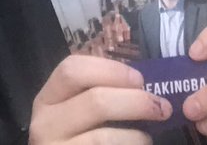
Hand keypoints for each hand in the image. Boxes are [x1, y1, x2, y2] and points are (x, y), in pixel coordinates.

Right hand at [29, 55, 168, 143]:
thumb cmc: (78, 138)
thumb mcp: (77, 113)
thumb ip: (98, 94)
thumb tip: (142, 86)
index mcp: (47, 100)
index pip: (72, 69)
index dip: (110, 70)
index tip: (139, 79)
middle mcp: (44, 124)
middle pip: (95, 101)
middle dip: (136, 101)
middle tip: (162, 108)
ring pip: (103, 138)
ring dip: (137, 136)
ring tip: (148, 138)